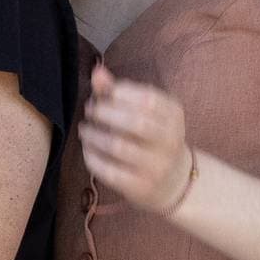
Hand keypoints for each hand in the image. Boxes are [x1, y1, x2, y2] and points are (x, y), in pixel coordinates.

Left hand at [82, 61, 197, 215]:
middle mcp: (170, 140)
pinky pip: (109, 170)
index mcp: (174, 115)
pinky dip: (92, 157)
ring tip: (85, 129)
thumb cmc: (153, 139)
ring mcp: (156, 166)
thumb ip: (120, 91)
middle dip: (104, 113)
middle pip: (134, 121)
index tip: (102, 95)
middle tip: (90, 110)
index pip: (147, 98)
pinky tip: (88, 148)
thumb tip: (97, 72)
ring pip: (118, 146)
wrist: (173, 182)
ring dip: (93, 134)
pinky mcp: (140, 186)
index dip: (119, 93)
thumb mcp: (146, 113)